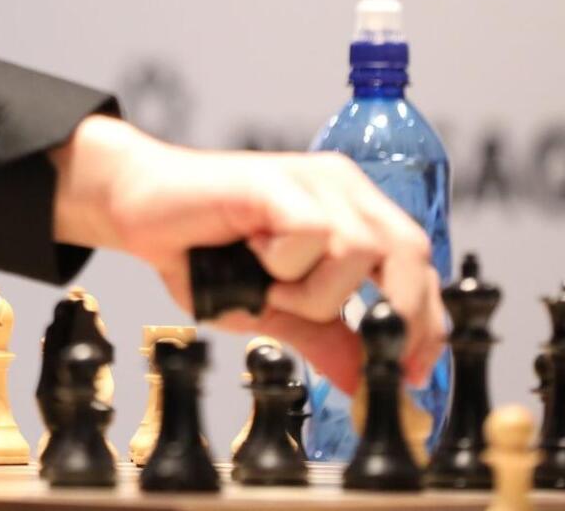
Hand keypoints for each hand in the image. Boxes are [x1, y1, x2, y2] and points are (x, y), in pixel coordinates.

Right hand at [49, 117, 444, 394]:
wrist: (138, 211)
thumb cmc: (201, 253)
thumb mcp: (273, 311)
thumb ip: (324, 339)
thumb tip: (366, 384)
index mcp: (350, 212)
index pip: (417, 266)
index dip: (426, 321)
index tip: (414, 372)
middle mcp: (341, 189)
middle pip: (410, 251)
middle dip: (399, 311)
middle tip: (370, 348)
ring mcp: (312, 181)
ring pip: (360, 251)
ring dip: (314, 292)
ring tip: (270, 283)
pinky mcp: (279, 182)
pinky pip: (312, 235)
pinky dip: (283, 263)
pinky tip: (251, 253)